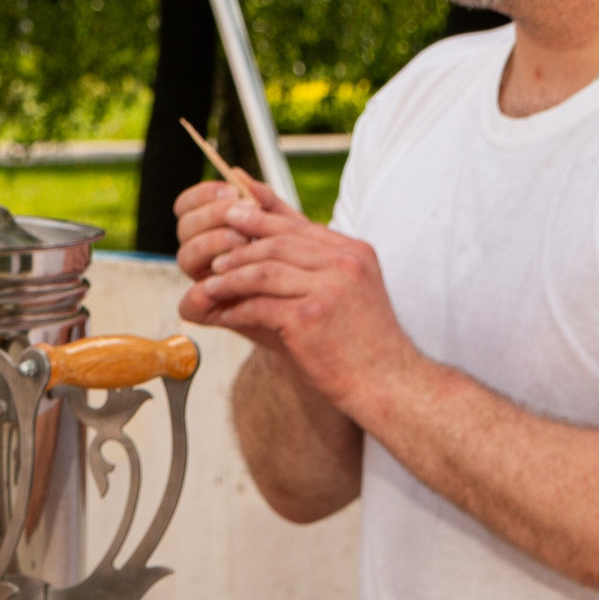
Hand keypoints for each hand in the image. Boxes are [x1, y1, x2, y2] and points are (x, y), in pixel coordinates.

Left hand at [181, 199, 421, 413]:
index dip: (260, 219)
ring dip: (231, 279)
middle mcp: (345, 264)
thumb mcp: (351, 292)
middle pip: (278, 242)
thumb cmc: (365, 343)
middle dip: (240, 249)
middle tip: (214, 258)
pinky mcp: (310, 318)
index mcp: (355, 253)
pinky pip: (260, 305)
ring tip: (210, 286)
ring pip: (264, 271)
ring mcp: (329, 289)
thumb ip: (321, 267)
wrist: (388, 382)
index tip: (233, 217)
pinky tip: (226, 315)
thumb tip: (273, 251)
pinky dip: (238, 310)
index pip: (299, 225)